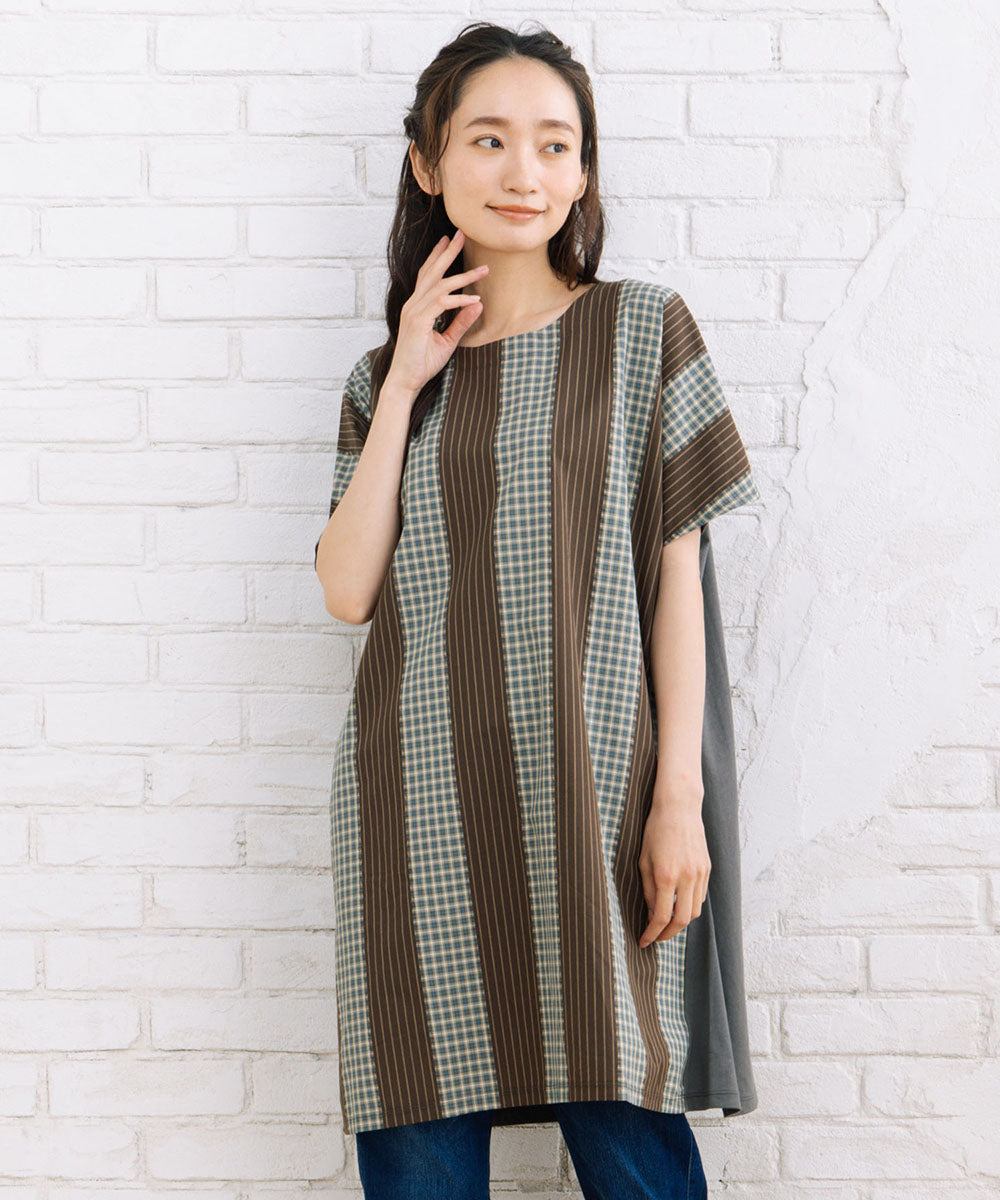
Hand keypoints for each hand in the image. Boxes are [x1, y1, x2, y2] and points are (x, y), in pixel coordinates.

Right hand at [385, 228, 487, 394]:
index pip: (427, 276)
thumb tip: (478, 306)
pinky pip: (442, 304)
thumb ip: (461, 323)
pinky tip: (475, 301)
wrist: (405, 382)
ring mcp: (414, 312)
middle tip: (461, 234)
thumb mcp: (447, 341)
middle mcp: (413, 305)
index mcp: (417, 307)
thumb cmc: (422, 363)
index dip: (438, 257)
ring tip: (483, 269)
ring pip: (440, 285)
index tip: (449, 241)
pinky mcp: (419, 322)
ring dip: (463, 276)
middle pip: (432, 272)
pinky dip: (460, 301)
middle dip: (448, 252)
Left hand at [636, 791, 710, 947]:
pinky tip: (678, 902)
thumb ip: (648, 889)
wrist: (679, 807)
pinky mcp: (707, 869)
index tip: (643, 941)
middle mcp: (686, 878)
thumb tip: (652, 914)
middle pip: (682, 921)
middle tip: (655, 937)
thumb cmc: (656, 830)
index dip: (651, 933)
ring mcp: (700, 874)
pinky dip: (689, 905)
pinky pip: (700, 896)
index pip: (661, 917)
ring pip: (694, 911)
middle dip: (667, 935)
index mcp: (666, 876)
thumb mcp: (643, 860)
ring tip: (666, 922)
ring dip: (680, 922)